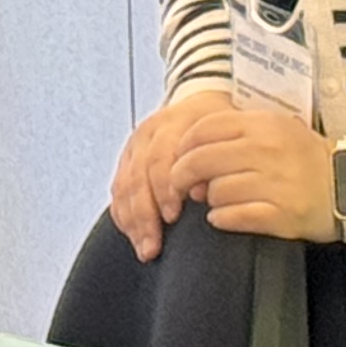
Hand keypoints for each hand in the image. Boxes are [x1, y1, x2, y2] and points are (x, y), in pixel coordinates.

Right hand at [111, 87, 237, 258]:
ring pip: (124, 186)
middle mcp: (148, 135)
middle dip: (144, 214)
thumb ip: (216, 158)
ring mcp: (134, 147)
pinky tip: (134, 234)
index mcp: (172, 125)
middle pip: (137, 177)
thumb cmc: (220, 121)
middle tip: (154, 243)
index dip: (164, 189)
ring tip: (145, 248)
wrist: (201, 99)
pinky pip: (118, 189)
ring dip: (133, 221)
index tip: (173, 216)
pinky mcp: (126, 159)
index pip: (158, 160)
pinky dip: (124, 215)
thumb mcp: (228, 130)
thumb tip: (201, 192)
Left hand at [170, 104, 343, 241]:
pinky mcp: (284, 214)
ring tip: (222, 200)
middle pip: (200, 161)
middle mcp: (268, 150)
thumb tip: (187, 156)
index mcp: (263, 124)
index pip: (202, 129)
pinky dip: (223, 219)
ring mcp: (277, 183)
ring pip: (215, 191)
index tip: (180, 160)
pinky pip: (233, 217)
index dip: (182, 147)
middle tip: (185, 188)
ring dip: (210, 200)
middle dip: (182, 178)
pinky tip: (226, 217)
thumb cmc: (304, 159)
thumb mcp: (273, 131)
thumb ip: (233, 135)